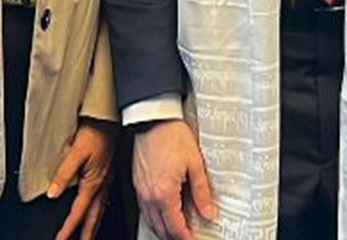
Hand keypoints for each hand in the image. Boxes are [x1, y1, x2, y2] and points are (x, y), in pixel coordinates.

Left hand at [49, 119, 115, 239]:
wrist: (112, 118)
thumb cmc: (97, 130)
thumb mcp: (77, 151)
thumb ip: (64, 173)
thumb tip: (52, 193)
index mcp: (93, 182)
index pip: (78, 213)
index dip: (68, 228)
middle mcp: (102, 184)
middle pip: (93, 218)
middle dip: (86, 234)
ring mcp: (107, 180)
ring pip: (100, 210)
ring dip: (93, 225)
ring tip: (88, 235)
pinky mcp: (109, 173)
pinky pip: (104, 200)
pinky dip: (99, 212)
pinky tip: (97, 210)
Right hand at [132, 119, 216, 239]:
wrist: (153, 118)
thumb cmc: (171, 136)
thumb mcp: (195, 164)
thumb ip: (201, 192)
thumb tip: (208, 212)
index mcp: (164, 193)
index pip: (176, 228)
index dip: (188, 239)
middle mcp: (149, 196)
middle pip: (162, 230)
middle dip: (175, 238)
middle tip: (189, 237)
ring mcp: (141, 190)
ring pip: (151, 222)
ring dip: (164, 230)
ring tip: (178, 231)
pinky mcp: (137, 183)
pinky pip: (145, 210)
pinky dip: (155, 218)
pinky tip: (164, 214)